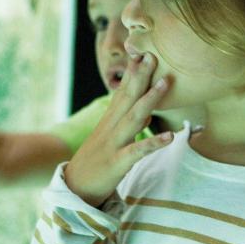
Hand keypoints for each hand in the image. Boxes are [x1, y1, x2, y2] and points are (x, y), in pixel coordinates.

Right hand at [64, 53, 172, 205]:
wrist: (74, 190)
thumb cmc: (94, 165)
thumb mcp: (108, 141)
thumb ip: (125, 125)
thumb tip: (145, 112)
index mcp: (108, 123)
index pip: (122, 93)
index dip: (132, 73)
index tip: (142, 52)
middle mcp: (110, 129)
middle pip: (127, 98)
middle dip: (141, 76)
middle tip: (153, 55)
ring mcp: (113, 145)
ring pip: (133, 119)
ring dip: (150, 100)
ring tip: (165, 83)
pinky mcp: (117, 164)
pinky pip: (137, 152)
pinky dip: (153, 143)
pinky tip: (170, 137)